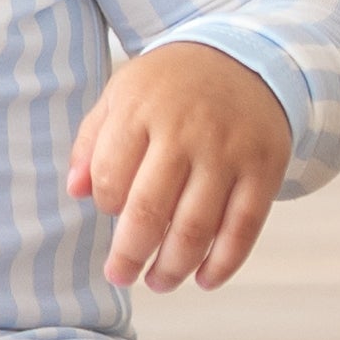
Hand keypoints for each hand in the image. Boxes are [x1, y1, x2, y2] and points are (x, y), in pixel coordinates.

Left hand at [65, 43, 292, 292]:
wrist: (245, 58)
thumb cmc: (171, 86)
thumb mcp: (123, 93)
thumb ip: (93, 140)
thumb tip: (75, 191)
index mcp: (141, 109)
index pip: (111, 177)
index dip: (106, 204)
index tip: (111, 211)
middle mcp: (185, 131)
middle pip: (149, 211)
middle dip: (130, 255)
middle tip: (121, 275)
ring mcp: (228, 152)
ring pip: (196, 227)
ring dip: (173, 267)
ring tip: (159, 281)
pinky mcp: (264, 168)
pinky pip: (244, 228)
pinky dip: (224, 263)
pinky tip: (205, 280)